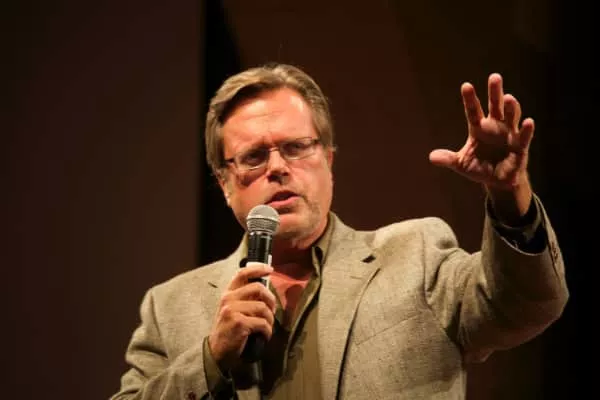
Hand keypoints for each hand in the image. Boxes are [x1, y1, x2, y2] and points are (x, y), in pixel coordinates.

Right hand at [208, 262, 275, 371]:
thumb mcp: (232, 310)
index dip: (258, 269)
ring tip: (267, 327)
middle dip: (271, 299)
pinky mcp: (239, 323)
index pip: (242, 274)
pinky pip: (263, 323)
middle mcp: (228, 299)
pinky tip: (264, 336)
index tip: (270, 270)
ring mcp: (232, 310)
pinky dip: (267, 331)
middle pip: (258, 288)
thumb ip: (244, 299)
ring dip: (270, 319)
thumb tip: (266, 291)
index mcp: (228, 294)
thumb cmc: (228, 331)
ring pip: (263, 308)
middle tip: (272, 310)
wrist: (216, 352)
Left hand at [429, 73, 532, 190]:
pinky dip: (527, 129)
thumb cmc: (480, 167)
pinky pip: (524, 136)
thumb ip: (448, 159)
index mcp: (478, 128)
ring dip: (511, 107)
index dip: (470, 99)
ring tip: (508, 97)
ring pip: (511, 116)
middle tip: (494, 77)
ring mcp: (509, 134)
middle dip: (495, 92)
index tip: (466, 86)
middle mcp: (495, 126)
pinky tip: (528, 122)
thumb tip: (432, 157)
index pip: (473, 110)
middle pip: (495, 105)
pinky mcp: (521, 146)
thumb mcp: (461, 164)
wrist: (498, 180)